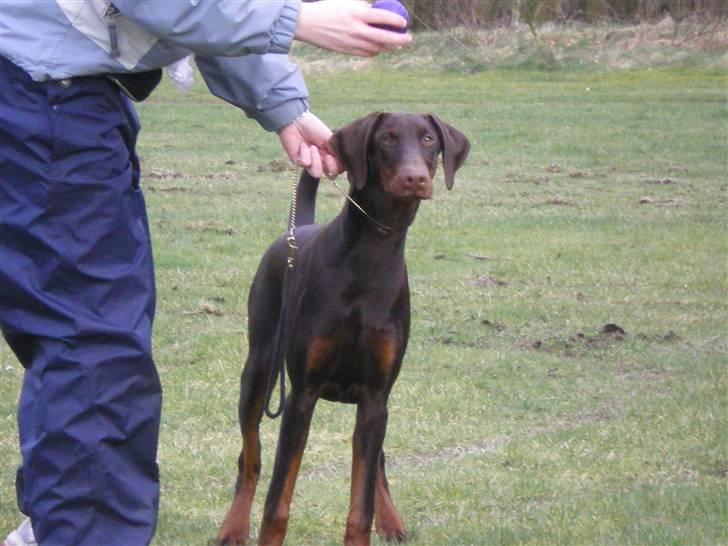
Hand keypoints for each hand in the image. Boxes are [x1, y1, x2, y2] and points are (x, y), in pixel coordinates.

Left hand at [278, 111, 341, 177]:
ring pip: (316, 174)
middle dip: (330, 166)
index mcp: (330, 155)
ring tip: (312, 147)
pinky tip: (302, 145)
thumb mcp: (329, 138)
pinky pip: (305, 164)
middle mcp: (321, 161)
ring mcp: (310, 163)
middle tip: (326, 155)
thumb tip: (343, 165)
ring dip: (316, 160)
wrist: (296, 122)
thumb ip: (337, 152)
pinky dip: (305, 153)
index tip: (332, 156)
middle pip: (330, 175)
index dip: (337, 167)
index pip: (339, 169)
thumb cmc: (314, 127)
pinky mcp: (298, 162)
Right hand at [294, 0, 410, 56]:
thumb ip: (363, 7)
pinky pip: (366, 53)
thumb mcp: (346, 2)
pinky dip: (375, 51)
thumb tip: (378, 10)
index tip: (403, 22)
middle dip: (399, 39)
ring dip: (389, 46)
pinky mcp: (346, 50)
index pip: (383, 17)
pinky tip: (379, 48)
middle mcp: (356, 29)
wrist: (307, 23)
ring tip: (396, 44)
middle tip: (408, 38)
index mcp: (357, 13)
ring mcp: (352, 42)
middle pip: (384, 37)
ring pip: (377, 48)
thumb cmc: (327, 8)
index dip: (396, 21)